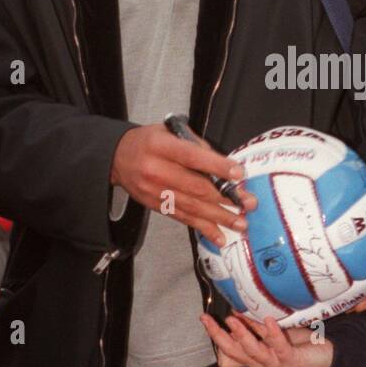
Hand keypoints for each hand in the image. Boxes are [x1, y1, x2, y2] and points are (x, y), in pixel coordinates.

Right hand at [110, 124, 256, 244]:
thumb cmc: (148, 142)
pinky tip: (219, 236)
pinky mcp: (157, 207)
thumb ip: (195, 144)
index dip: (217, 166)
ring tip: (240, 223)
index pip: (192, 157)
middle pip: (195, 187)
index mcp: (160, 147)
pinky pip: (183, 219)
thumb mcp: (168, 131)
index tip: (238, 173)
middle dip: (226, 197)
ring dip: (219, 217)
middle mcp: (156, 170)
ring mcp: (156, 192)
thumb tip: (222, 164)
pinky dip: (203, 228)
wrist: (117, 158)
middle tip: (248, 203)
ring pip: (192, 207)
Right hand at [200, 311, 333, 366]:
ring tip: (232, 319)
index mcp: (254, 356)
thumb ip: (256, 325)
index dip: (215, 334)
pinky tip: (268, 320)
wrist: (325, 356)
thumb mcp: (272, 331)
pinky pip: (279, 348)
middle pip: (235, 351)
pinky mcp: (290, 361)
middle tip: (208, 320)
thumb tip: (238, 309)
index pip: (229, 346)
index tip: (203, 318)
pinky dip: (273, 334)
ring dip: (242, 335)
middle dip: (220, 336)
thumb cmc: (297, 343)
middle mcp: (261, 363)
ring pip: (254, 351)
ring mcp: (274, 364)